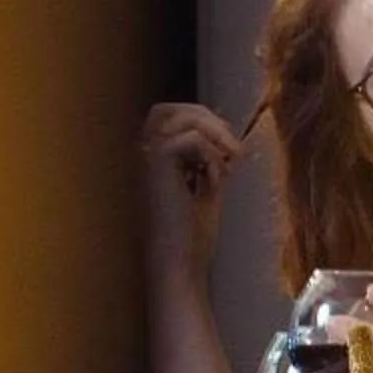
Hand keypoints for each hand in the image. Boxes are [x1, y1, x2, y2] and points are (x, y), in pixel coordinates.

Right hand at [142, 101, 253, 276]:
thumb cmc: (191, 237)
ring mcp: (146, 158)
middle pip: (169, 108)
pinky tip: (213, 183)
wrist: (181, 264)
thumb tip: (225, 134)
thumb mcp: (205, 188)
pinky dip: (211, 157)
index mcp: (149, 161)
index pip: (167, 116)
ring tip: (229, 163)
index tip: (225, 149)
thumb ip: (209, 160)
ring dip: (214, 135)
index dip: (199, 121)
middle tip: (231, 149)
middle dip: (205, 119)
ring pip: (181, 118)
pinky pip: (190, 139)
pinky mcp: (156, 164)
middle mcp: (141, 155)